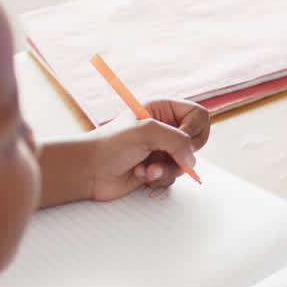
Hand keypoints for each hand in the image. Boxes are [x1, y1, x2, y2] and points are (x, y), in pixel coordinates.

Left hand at [87, 99, 210, 200]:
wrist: (89, 171)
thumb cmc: (111, 145)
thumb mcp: (147, 132)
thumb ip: (177, 140)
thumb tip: (192, 160)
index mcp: (163, 109)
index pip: (198, 116)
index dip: (193, 130)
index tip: (181, 140)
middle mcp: (165, 128)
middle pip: (196, 140)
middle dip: (181, 153)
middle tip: (164, 155)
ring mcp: (162, 149)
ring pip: (186, 162)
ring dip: (167, 168)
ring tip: (146, 168)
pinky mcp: (158, 168)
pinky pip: (175, 176)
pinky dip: (160, 178)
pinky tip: (141, 174)